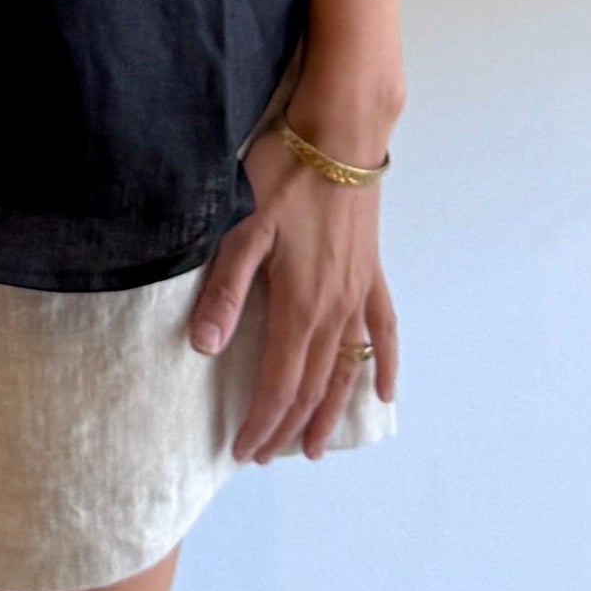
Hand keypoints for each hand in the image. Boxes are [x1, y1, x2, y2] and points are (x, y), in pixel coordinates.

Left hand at [188, 126, 397, 460]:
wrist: (340, 134)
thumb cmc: (285, 174)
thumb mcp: (242, 229)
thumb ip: (225, 292)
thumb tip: (206, 348)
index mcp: (300, 305)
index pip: (280, 383)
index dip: (261, 422)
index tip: (242, 451)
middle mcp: (335, 309)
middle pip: (312, 386)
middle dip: (287, 426)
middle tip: (264, 455)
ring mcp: (358, 294)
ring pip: (347, 368)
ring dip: (331, 411)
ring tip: (315, 446)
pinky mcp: (371, 273)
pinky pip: (384, 330)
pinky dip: (384, 363)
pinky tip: (383, 392)